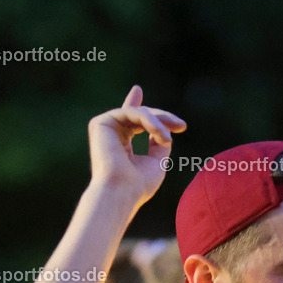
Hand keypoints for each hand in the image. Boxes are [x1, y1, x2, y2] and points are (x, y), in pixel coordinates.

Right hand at [87, 84, 185, 211]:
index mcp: (121, 146)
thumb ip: (159, 141)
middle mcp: (111, 136)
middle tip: (181, 125)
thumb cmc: (139, 185)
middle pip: (140, 116)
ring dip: (158, 123)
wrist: (122, 193)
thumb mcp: (157, 161)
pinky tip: (161, 135)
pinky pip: (132, 113)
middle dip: (162, 118)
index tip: (137, 89)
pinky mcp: (101, 123)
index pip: (130, 122)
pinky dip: (149, 121)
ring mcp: (104, 129)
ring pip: (138, 113)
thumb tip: (164, 127)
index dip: (136, 106)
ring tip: (168, 139)